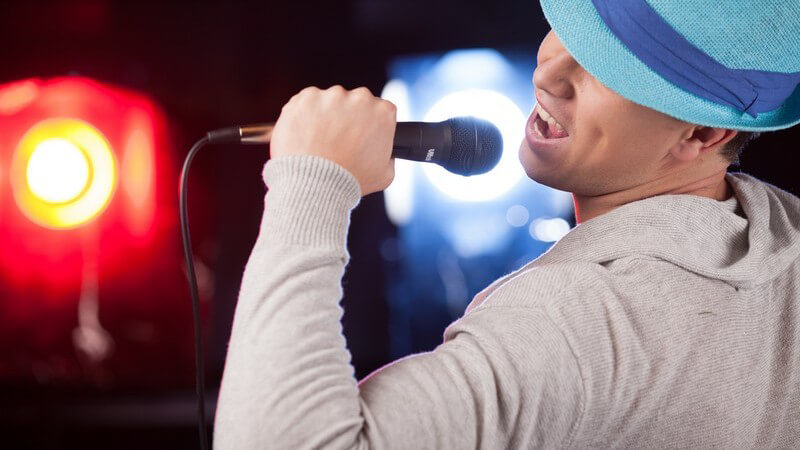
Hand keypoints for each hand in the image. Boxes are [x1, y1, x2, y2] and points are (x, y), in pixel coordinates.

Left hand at [270, 85, 396, 195]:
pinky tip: (306, 135)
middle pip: (355, 101)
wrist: (316, 184)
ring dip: (326, 115)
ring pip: (330, 101)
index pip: (380, 109)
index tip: (361, 135)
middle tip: (339, 141)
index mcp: (383, 112)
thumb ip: (389, 155)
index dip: (370, 124)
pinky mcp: (306, 97)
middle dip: (348, 117)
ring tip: (320, 142)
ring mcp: (331, 96)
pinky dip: (305, 115)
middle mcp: (360, 98)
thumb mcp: (385, 174)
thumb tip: (384, 151)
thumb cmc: (350, 181)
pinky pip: (307, 102)